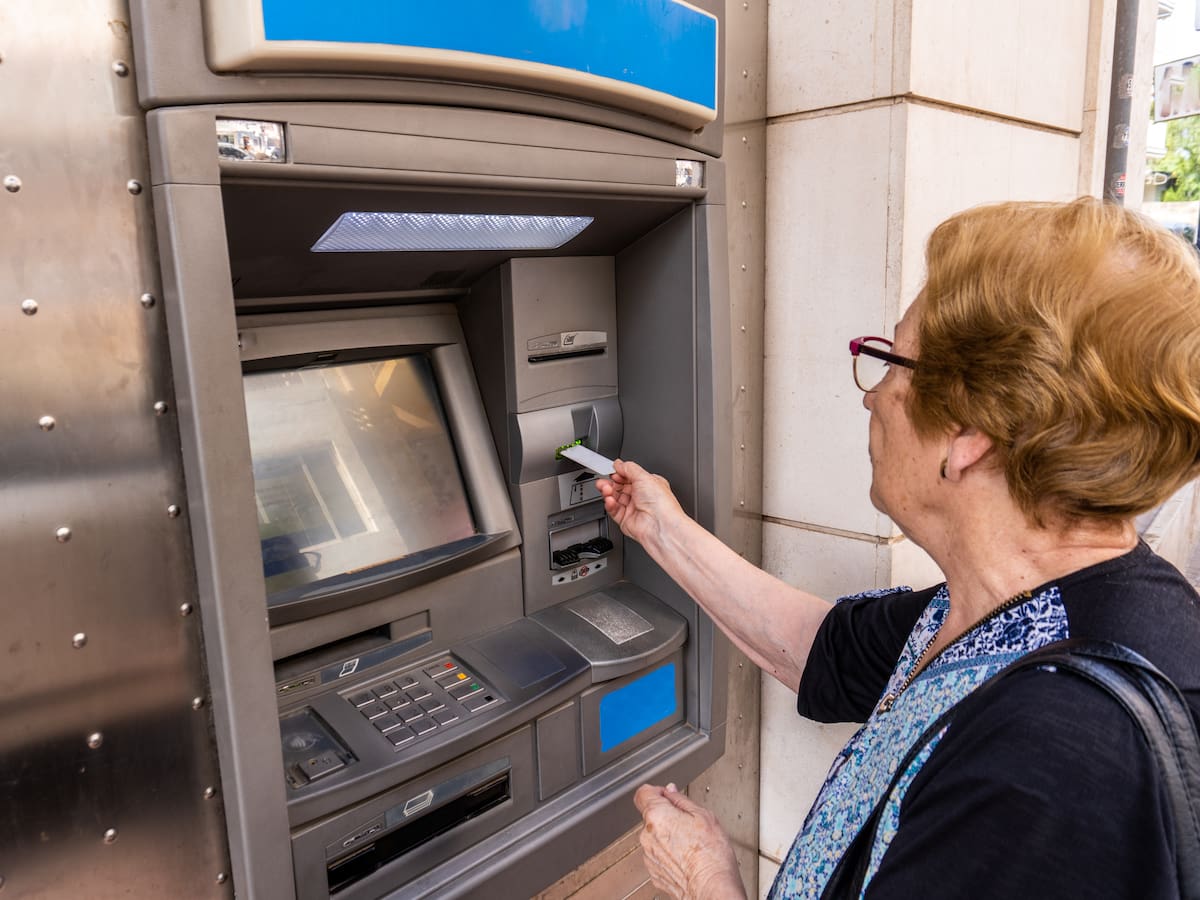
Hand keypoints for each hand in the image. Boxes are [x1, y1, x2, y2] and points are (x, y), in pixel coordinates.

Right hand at [595, 459, 684, 549]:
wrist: (660, 525)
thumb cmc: (661, 503)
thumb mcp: (644, 476)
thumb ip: (629, 468)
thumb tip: (618, 464)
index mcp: (649, 484)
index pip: (629, 476)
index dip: (619, 473)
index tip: (612, 471)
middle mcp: (641, 496)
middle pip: (620, 487)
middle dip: (610, 483)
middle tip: (604, 481)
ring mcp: (633, 508)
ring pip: (615, 497)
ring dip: (608, 492)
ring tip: (605, 489)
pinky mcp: (625, 519)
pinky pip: (613, 510)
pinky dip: (609, 504)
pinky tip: (609, 500)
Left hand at [635, 783, 744, 899]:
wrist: (712, 888)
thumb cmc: (711, 856)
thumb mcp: (703, 816)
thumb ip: (681, 799)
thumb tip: (671, 792)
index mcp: (657, 816)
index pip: (643, 793)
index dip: (657, 791)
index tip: (667, 795)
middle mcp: (647, 836)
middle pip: (651, 816)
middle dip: (667, 816)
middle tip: (688, 823)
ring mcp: (649, 856)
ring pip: (655, 837)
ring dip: (668, 837)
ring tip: (691, 844)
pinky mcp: (654, 872)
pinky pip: (659, 855)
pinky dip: (669, 854)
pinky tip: (687, 857)